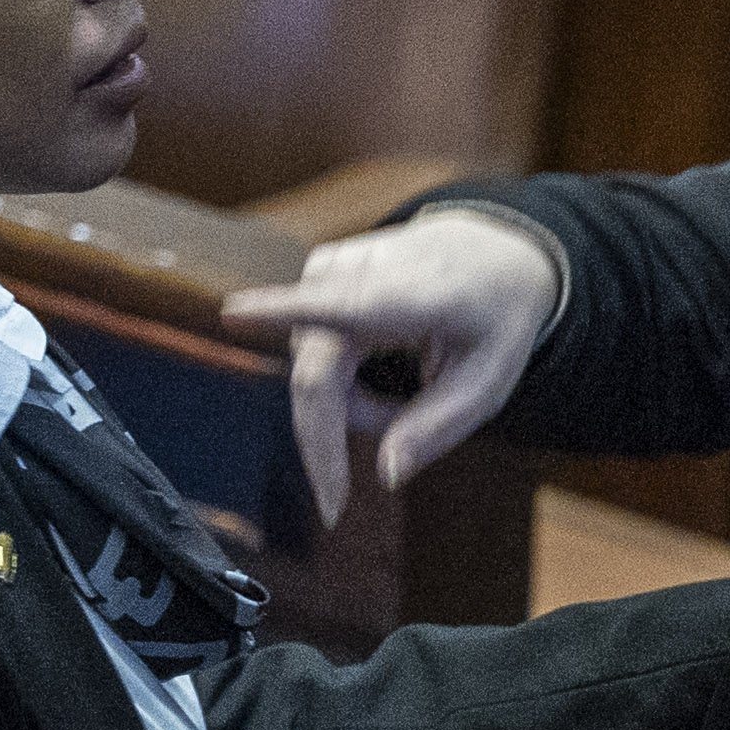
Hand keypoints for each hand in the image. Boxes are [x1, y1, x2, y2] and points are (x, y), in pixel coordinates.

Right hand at [220, 209, 557, 526]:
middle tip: (399, 449)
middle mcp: (354, 273)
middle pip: (316, 382)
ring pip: (313, 377)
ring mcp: (325, 270)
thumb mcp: (489, 384)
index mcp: (409, 294)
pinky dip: (344, 382)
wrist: (490, 254)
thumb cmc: (494, 319)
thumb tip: (386, 476)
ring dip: (354, 406)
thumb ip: (437, 430)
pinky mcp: (312, 276)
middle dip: (347, 433)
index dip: (282, 312)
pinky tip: (383, 366)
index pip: (340, 306)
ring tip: (408, 390)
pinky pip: (311, 358)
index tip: (235, 311)